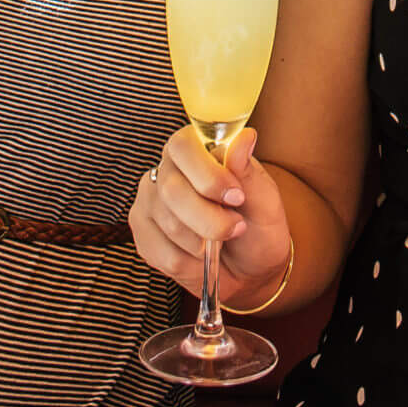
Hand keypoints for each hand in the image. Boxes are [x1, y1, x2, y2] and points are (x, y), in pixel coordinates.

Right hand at [130, 125, 291, 309]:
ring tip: (221, 242)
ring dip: (204, 243)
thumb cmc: (258, 225)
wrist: (250, 269)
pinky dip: (192, 264)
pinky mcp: (144, 236)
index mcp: (195, 148)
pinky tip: (203, 257)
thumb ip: (247, 170)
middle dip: (209, 218)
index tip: (236, 197)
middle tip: (236, 227)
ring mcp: (150, 202)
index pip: (182, 146)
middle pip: (172, 190)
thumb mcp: (263, 199)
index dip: (207, 175)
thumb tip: (245, 137)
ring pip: (169, 225)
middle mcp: (166, 170)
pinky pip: (164, 255)